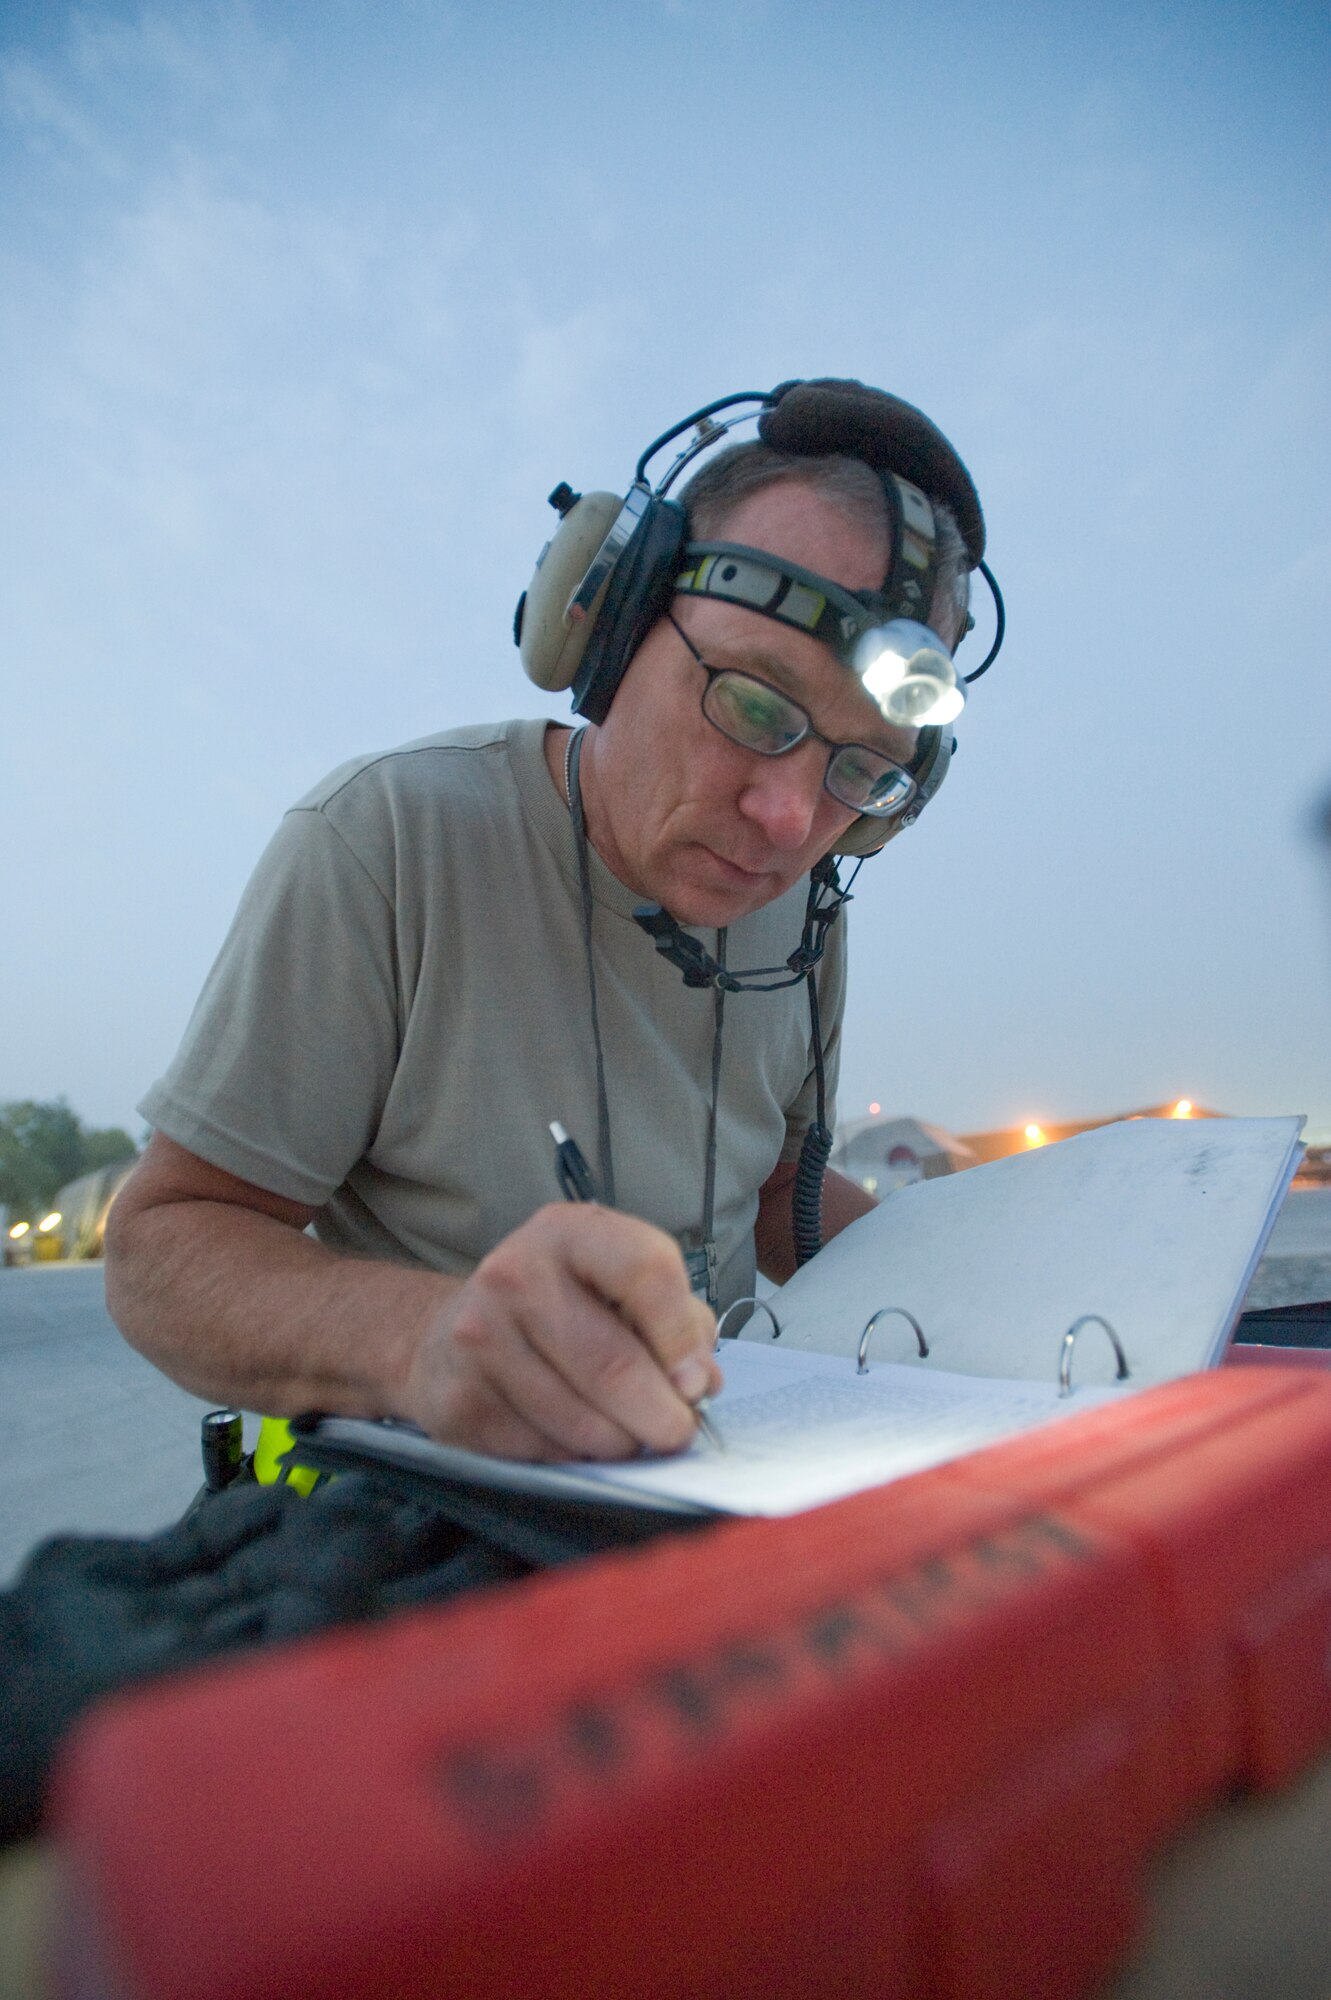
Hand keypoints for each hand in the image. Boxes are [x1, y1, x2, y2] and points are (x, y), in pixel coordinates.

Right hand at [402, 1204, 721, 1461]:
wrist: (454, 1333)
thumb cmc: (558, 1308)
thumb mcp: (616, 1285)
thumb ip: (674, 1321)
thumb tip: (700, 1381)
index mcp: (568, 1233)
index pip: (645, 1270)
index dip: (681, 1335)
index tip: (697, 1381)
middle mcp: (515, 1274)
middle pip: (613, 1363)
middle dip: (661, 1414)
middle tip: (678, 1432)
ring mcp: (479, 1337)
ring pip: (581, 1421)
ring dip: (622, 1443)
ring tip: (629, 1436)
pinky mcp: (460, 1400)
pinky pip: (543, 1451)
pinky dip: (576, 1458)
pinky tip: (576, 1437)